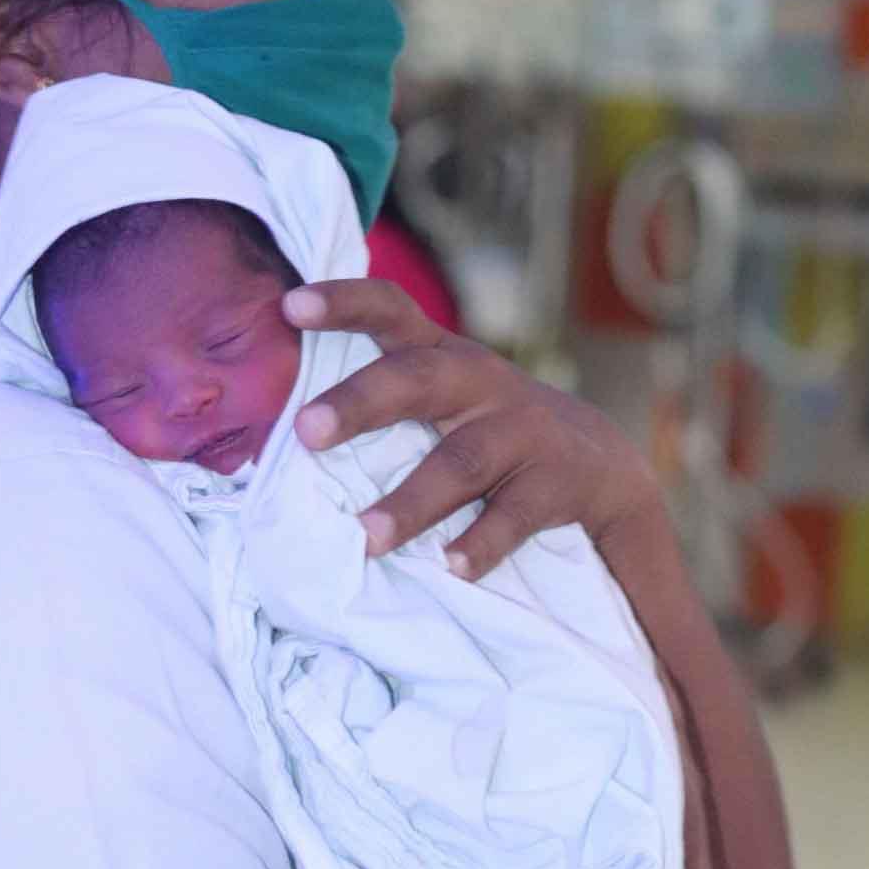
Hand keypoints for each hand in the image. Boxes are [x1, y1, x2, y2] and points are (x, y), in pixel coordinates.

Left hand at [283, 280, 665, 577]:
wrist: (601, 466)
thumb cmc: (484, 430)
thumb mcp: (441, 398)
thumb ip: (379, 396)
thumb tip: (266, 431)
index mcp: (441, 357)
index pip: (389, 312)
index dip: (341, 301)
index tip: (287, 304)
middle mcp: (480, 384)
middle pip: (418, 380)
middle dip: (360, 403)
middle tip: (305, 432)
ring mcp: (523, 432)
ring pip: (462, 460)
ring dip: (413, 500)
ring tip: (367, 536)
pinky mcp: (555, 484)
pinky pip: (515, 516)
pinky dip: (482, 542)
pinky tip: (452, 567)